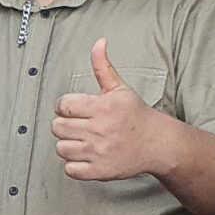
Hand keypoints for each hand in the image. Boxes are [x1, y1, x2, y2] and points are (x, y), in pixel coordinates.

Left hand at [51, 39, 169, 180]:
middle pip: (58, 127)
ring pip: (61, 148)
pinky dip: (74, 165)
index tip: (74, 110)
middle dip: (64, 125)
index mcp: (102, 107)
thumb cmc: (136, 115)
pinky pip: (70, 170)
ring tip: (81, 140)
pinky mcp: (99, 171)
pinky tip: (85, 156)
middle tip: (78, 125)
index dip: (65, 106)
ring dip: (68, 144)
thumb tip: (99, 43)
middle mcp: (99, 129)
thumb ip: (103, 67)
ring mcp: (98, 152)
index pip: (62, 106)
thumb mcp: (120, 89)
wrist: (157, 143)